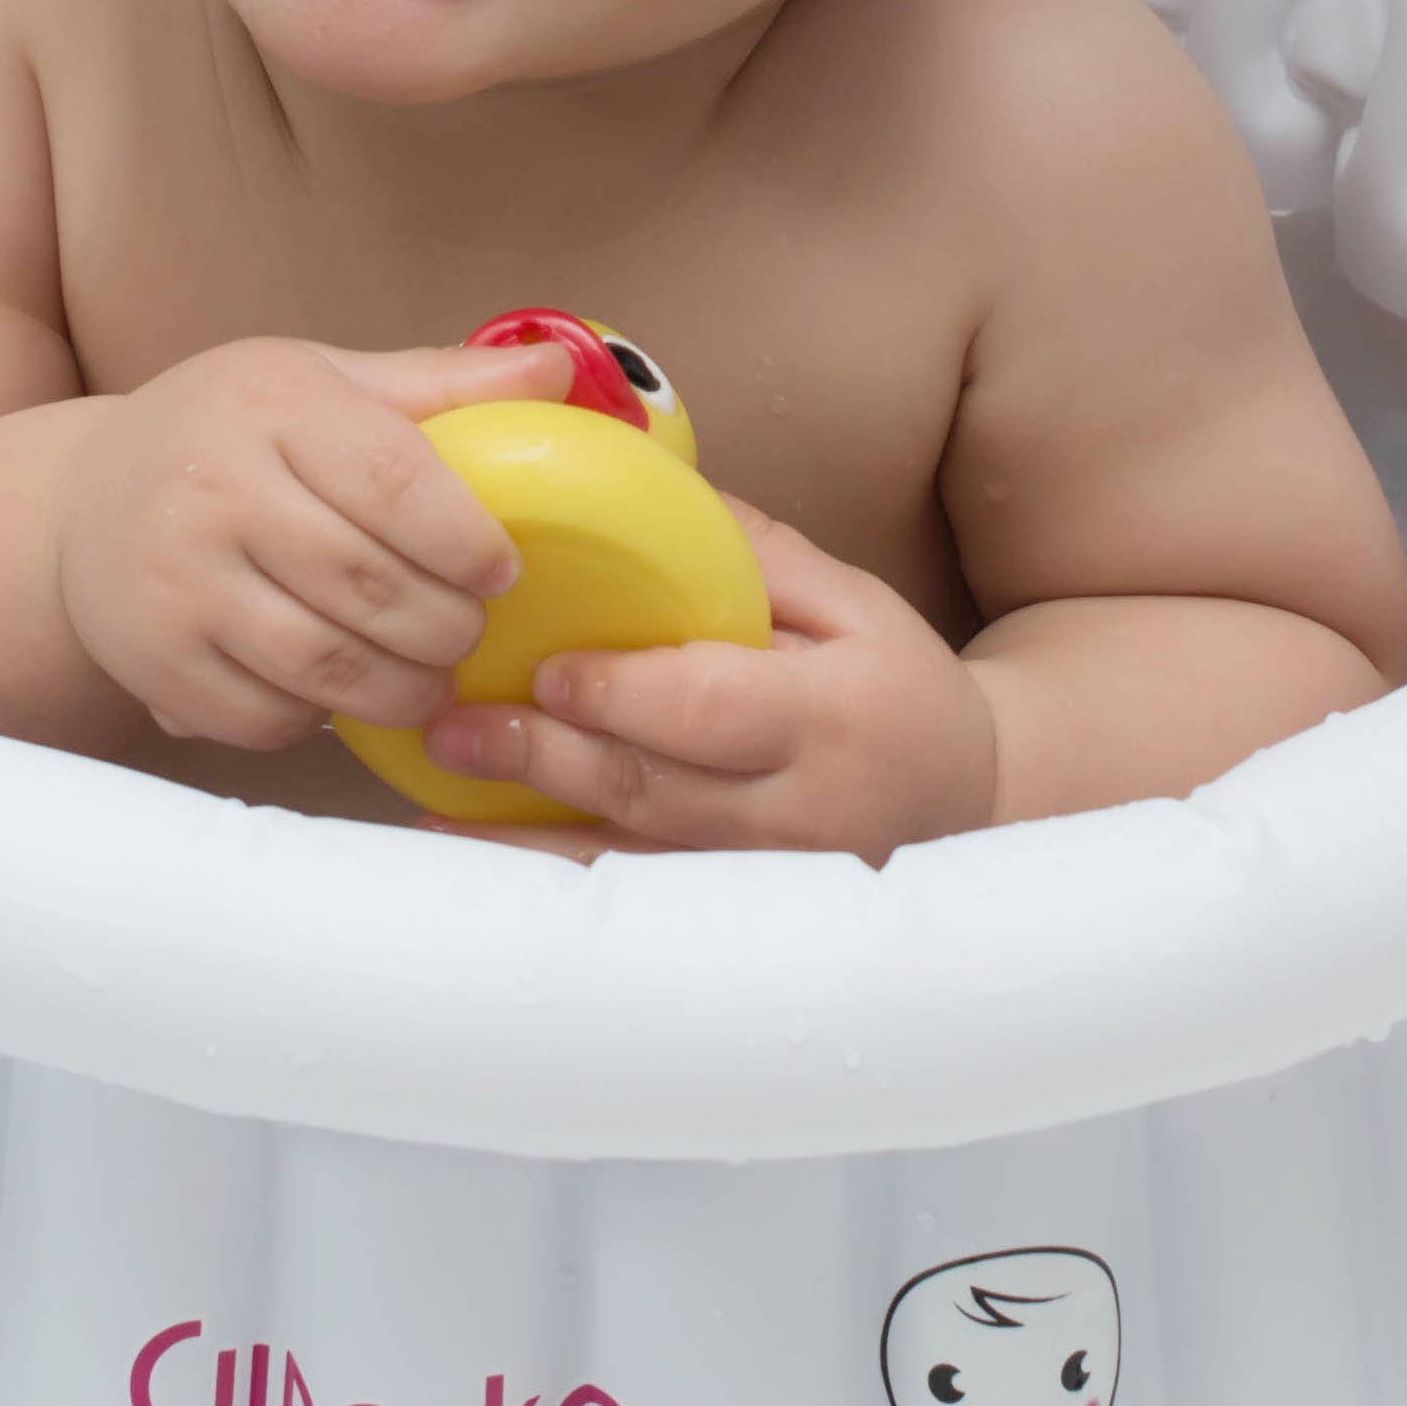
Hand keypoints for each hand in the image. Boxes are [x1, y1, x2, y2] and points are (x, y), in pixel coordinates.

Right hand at [53, 336, 566, 753]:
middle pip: (369, 587)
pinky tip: (339, 694)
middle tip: (471, 634)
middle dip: (446, 628)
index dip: (466, 541)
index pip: (394, 481)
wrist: (82, 502)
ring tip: (429, 679)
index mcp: (271, 406)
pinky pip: (264, 717)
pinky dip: (318, 721)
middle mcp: (211, 489)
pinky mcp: (151, 659)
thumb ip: (443, 384)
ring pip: (323, 664)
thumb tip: (563, 371)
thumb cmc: (234, 434)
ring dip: (400, 689)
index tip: (503, 571)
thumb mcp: (325, 382)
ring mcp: (173, 580)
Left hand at [420, 503, 997, 859]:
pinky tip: (478, 853)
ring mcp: (759, 879)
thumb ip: (757, 555)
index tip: (545, 667)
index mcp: (828, 718)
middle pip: (653, 788)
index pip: (712, 708)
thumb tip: (646, 491)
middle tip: (452, 728)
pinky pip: (629, 899)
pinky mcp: (731, 915)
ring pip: (628, 862)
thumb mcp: (855, 601)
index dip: (624, 695)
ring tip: (436, 799)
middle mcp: (792, 812)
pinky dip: (549, 879)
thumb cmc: (897, 688)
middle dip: (545, 759)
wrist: (970, 800)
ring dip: (526, 834)